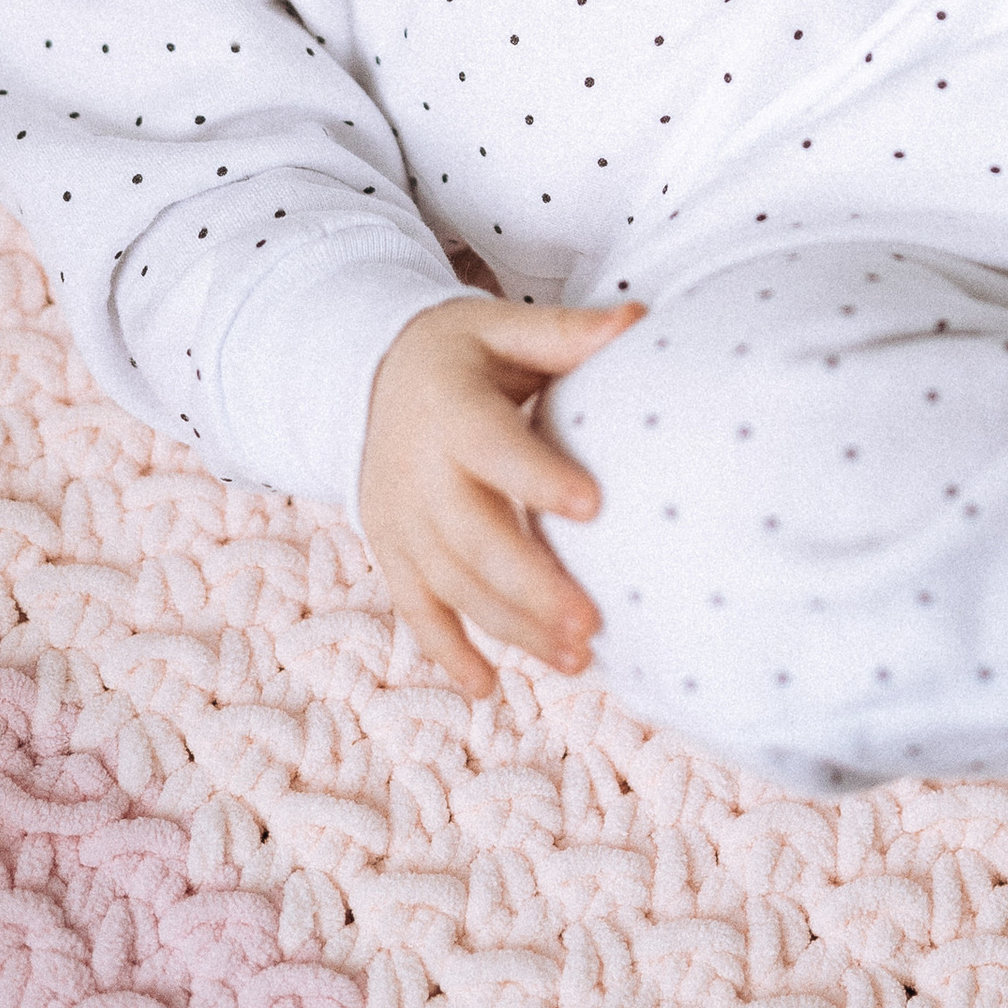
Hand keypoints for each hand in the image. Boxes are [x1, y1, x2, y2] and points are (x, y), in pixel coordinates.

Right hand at [358, 293, 639, 701]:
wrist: (368, 376)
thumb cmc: (460, 353)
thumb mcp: (502, 327)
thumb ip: (567, 333)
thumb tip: (639, 319)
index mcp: (450, 409)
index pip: (494, 447)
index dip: (538, 476)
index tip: (594, 506)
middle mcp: (417, 470)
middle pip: (472, 537)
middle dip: (531, 586)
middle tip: (592, 623)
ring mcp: (399, 518)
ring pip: (451, 584)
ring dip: (509, 628)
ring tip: (576, 659)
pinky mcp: (391, 551)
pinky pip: (414, 609)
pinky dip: (446, 650)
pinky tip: (486, 688)